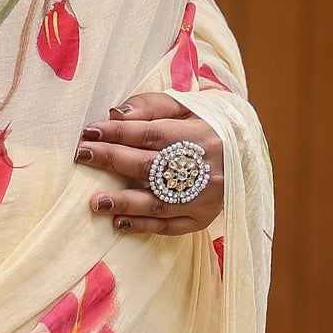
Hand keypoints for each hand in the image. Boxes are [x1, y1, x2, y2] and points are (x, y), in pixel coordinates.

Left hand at [74, 91, 223, 233]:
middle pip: (150, 166)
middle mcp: (204, 168)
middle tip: (82, 155)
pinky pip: (170, 226)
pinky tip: (119, 223)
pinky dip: (143, 225)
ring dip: (125, 202)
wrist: (250, 153)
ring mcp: (205, 197)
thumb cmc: (212, 125)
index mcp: (201, 135)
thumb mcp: (189, 106)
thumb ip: (152, 106)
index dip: (118, 133)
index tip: (89, 132)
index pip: (151, 133)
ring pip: (159, 202)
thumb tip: (116, 115)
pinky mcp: (204, 218)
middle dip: (112, 160)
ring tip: (95, 202)